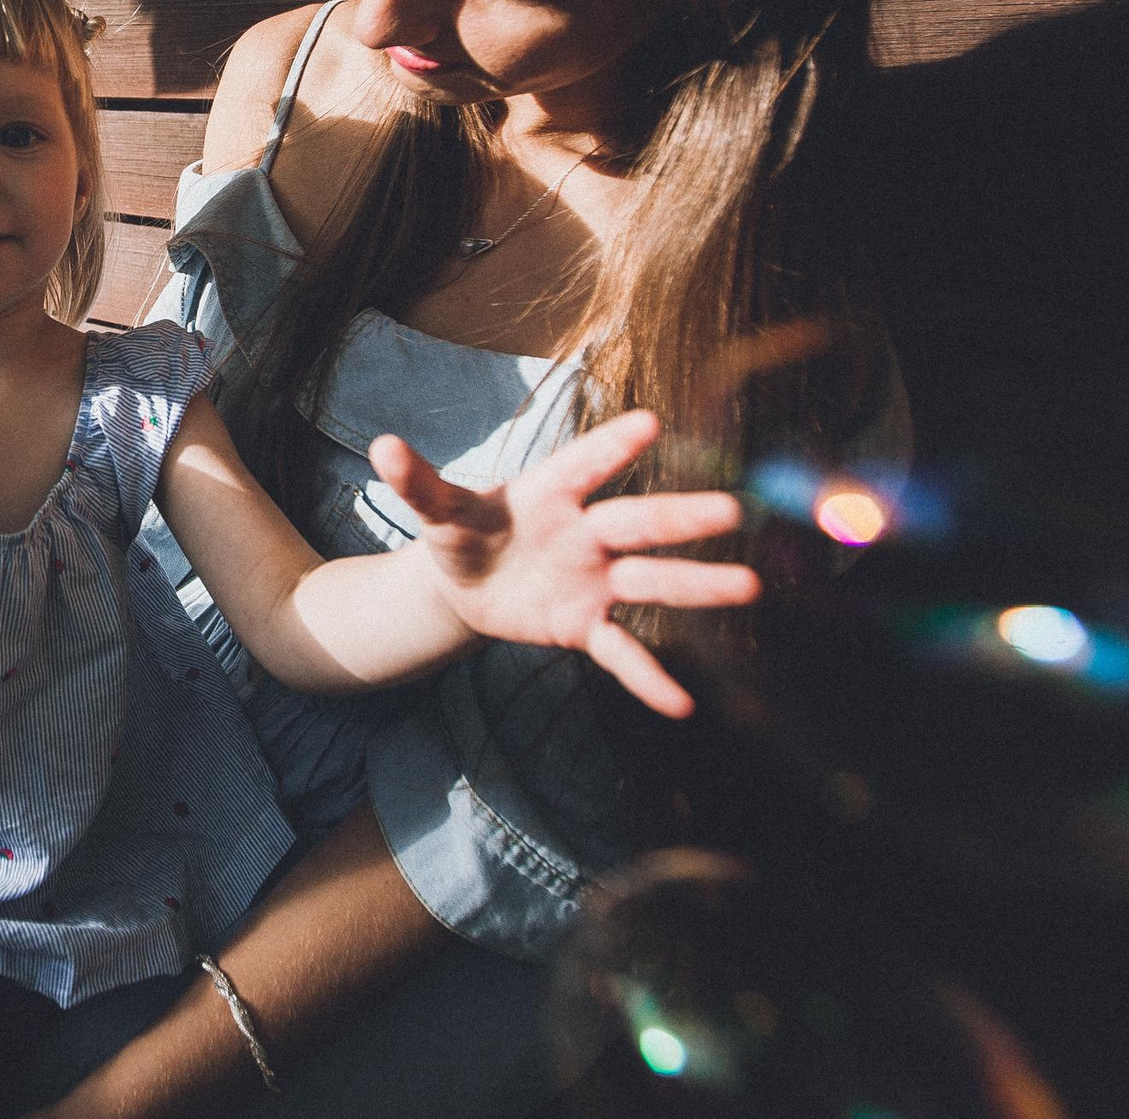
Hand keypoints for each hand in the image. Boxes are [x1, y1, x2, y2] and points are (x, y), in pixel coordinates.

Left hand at [371, 411, 753, 716]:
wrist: (467, 584)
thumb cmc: (464, 532)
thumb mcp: (438, 512)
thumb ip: (416, 483)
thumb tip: (379, 447)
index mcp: (550, 492)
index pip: (584, 466)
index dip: (611, 447)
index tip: (649, 423)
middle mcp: (585, 532)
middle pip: (636, 522)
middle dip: (680, 517)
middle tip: (731, 509)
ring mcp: (593, 580)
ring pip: (650, 583)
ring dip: (697, 587)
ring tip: (749, 587)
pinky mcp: (585, 625)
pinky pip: (622, 652)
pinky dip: (648, 678)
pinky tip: (681, 705)